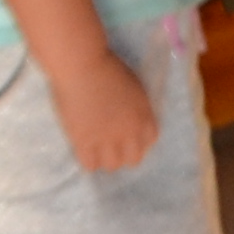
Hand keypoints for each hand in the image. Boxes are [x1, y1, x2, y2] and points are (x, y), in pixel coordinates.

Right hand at [47, 50, 158, 174]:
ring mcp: (107, 139)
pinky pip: (90, 165)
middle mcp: (130, 132)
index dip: (138, 141)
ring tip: (97, 149)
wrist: (83, 67)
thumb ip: (137, 108)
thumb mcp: (135, 89)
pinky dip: (88, 161)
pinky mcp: (84, 142)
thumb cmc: (108, 69)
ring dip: (106, 159)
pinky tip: (84, 150)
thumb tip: (130, 121)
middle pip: (133, 159)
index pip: (149, 141)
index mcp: (145, 116)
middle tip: (111, 146)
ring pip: (112, 166)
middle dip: (124, 154)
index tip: (128, 138)